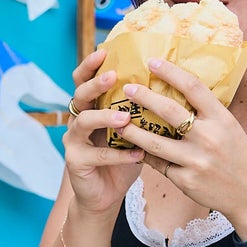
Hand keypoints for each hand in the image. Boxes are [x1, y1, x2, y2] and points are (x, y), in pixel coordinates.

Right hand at [62, 49, 145, 216]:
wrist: (104, 195)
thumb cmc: (122, 158)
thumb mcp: (133, 131)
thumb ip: (141, 111)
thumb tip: (173, 85)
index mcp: (92, 107)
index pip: (85, 79)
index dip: (91, 64)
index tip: (105, 51)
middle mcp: (78, 120)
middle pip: (79, 95)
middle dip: (95, 84)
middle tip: (112, 77)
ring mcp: (74, 141)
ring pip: (83, 122)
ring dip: (104, 117)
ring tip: (125, 117)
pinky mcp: (75, 162)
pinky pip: (96, 155)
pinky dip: (118, 154)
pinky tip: (137, 153)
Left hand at [117, 58, 246, 236]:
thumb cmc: (242, 159)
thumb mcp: (232, 130)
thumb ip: (209, 115)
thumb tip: (180, 93)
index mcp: (223, 119)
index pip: (194, 88)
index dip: (171, 72)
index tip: (153, 62)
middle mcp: (209, 138)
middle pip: (169, 111)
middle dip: (144, 97)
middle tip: (127, 88)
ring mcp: (196, 161)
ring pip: (154, 142)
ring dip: (133, 131)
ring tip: (118, 123)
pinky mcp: (186, 180)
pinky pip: (158, 165)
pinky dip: (146, 156)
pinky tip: (135, 150)